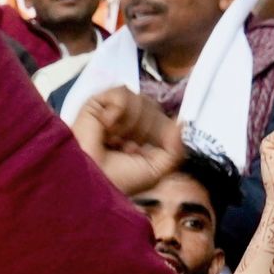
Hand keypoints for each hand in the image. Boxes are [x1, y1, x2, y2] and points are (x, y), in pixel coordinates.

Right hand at [65, 86, 187, 198]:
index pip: (162, 119)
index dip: (159, 131)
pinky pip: (123, 93)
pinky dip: (119, 111)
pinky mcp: (97, 103)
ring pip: (141, 100)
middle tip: (126, 148)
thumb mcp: (156, 171)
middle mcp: (127, 123)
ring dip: (132, 124)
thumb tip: (183, 121)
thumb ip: (175, 149)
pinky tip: (107, 127)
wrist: (90, 179)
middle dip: (145, 130)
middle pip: (154, 108)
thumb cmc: (118, 180)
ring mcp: (113, 112)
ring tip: (114, 140)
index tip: (140, 151)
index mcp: (140, 139)